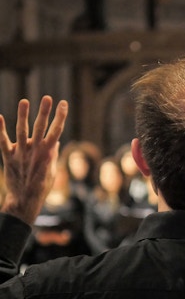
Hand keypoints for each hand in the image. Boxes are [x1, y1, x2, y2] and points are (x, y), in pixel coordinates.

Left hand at [0, 96, 67, 223]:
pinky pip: (3, 142)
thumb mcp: (51, 171)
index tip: (63, 104)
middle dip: (45, 112)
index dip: (60, 116)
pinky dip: (0, 129)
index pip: (56, 131)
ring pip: (22, 131)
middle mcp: (35, 151)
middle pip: (41, 128)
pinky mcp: (8, 158)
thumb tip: (55, 142)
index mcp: (49, 153)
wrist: (25, 200)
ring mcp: (21, 154)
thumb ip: (52, 154)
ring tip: (25, 101)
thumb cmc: (41, 187)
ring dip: (23, 116)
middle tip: (48, 98)